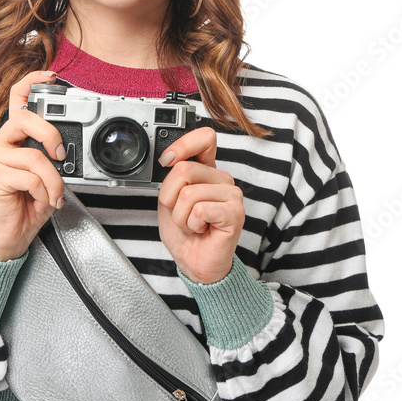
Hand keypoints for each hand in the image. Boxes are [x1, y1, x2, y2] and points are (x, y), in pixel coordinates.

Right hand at [0, 69, 66, 260]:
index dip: (32, 81)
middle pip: (26, 118)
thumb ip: (50, 155)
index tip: (51, 75)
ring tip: (53, 196)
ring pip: (35, 156)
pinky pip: (31, 177)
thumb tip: (66, 147)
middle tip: (60, 155)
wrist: (9, 236)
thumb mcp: (45, 175)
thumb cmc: (27, 204)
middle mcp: (0, 142)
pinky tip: (41, 201)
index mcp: (13, 137)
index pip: (17, 99)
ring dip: (53, 181)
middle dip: (51, 134)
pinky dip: (44, 192)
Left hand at [156, 127, 244, 284]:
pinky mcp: (234, 212)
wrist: (193, 262)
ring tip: (192, 224)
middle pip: (184, 169)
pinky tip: (202, 230)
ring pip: (188, 193)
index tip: (167, 160)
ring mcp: (231, 194)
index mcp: (207, 171)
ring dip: (181, 216)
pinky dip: (192, 224)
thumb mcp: (168, 199)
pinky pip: (199, 210)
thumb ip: (171, 177)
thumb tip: (170, 158)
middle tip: (182, 214)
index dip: (183, 145)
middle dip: (171, 197)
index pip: (204, 139)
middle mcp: (222, 179)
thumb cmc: (184, 233)